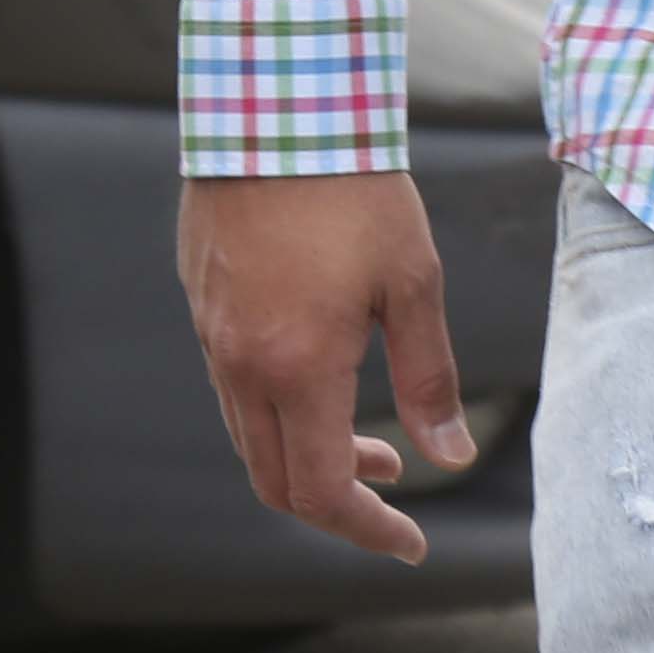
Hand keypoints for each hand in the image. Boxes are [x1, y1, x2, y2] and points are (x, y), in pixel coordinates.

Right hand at [176, 171, 471, 563]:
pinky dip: (280, 415)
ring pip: (251, 439)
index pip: (321, 492)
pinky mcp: (202, 308)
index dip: (367, 530)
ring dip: (307, 458)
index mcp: (297, 368)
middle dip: (337, 505)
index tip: (411, 543)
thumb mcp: (414, 282)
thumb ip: (429, 377)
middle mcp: (241, 366)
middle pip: (275, 482)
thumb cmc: (356, 188)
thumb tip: (451, 456)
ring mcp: (212, 338)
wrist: (274, 110)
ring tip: (373, 448)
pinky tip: (326, 385)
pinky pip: (234, 391)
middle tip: (395, 498)